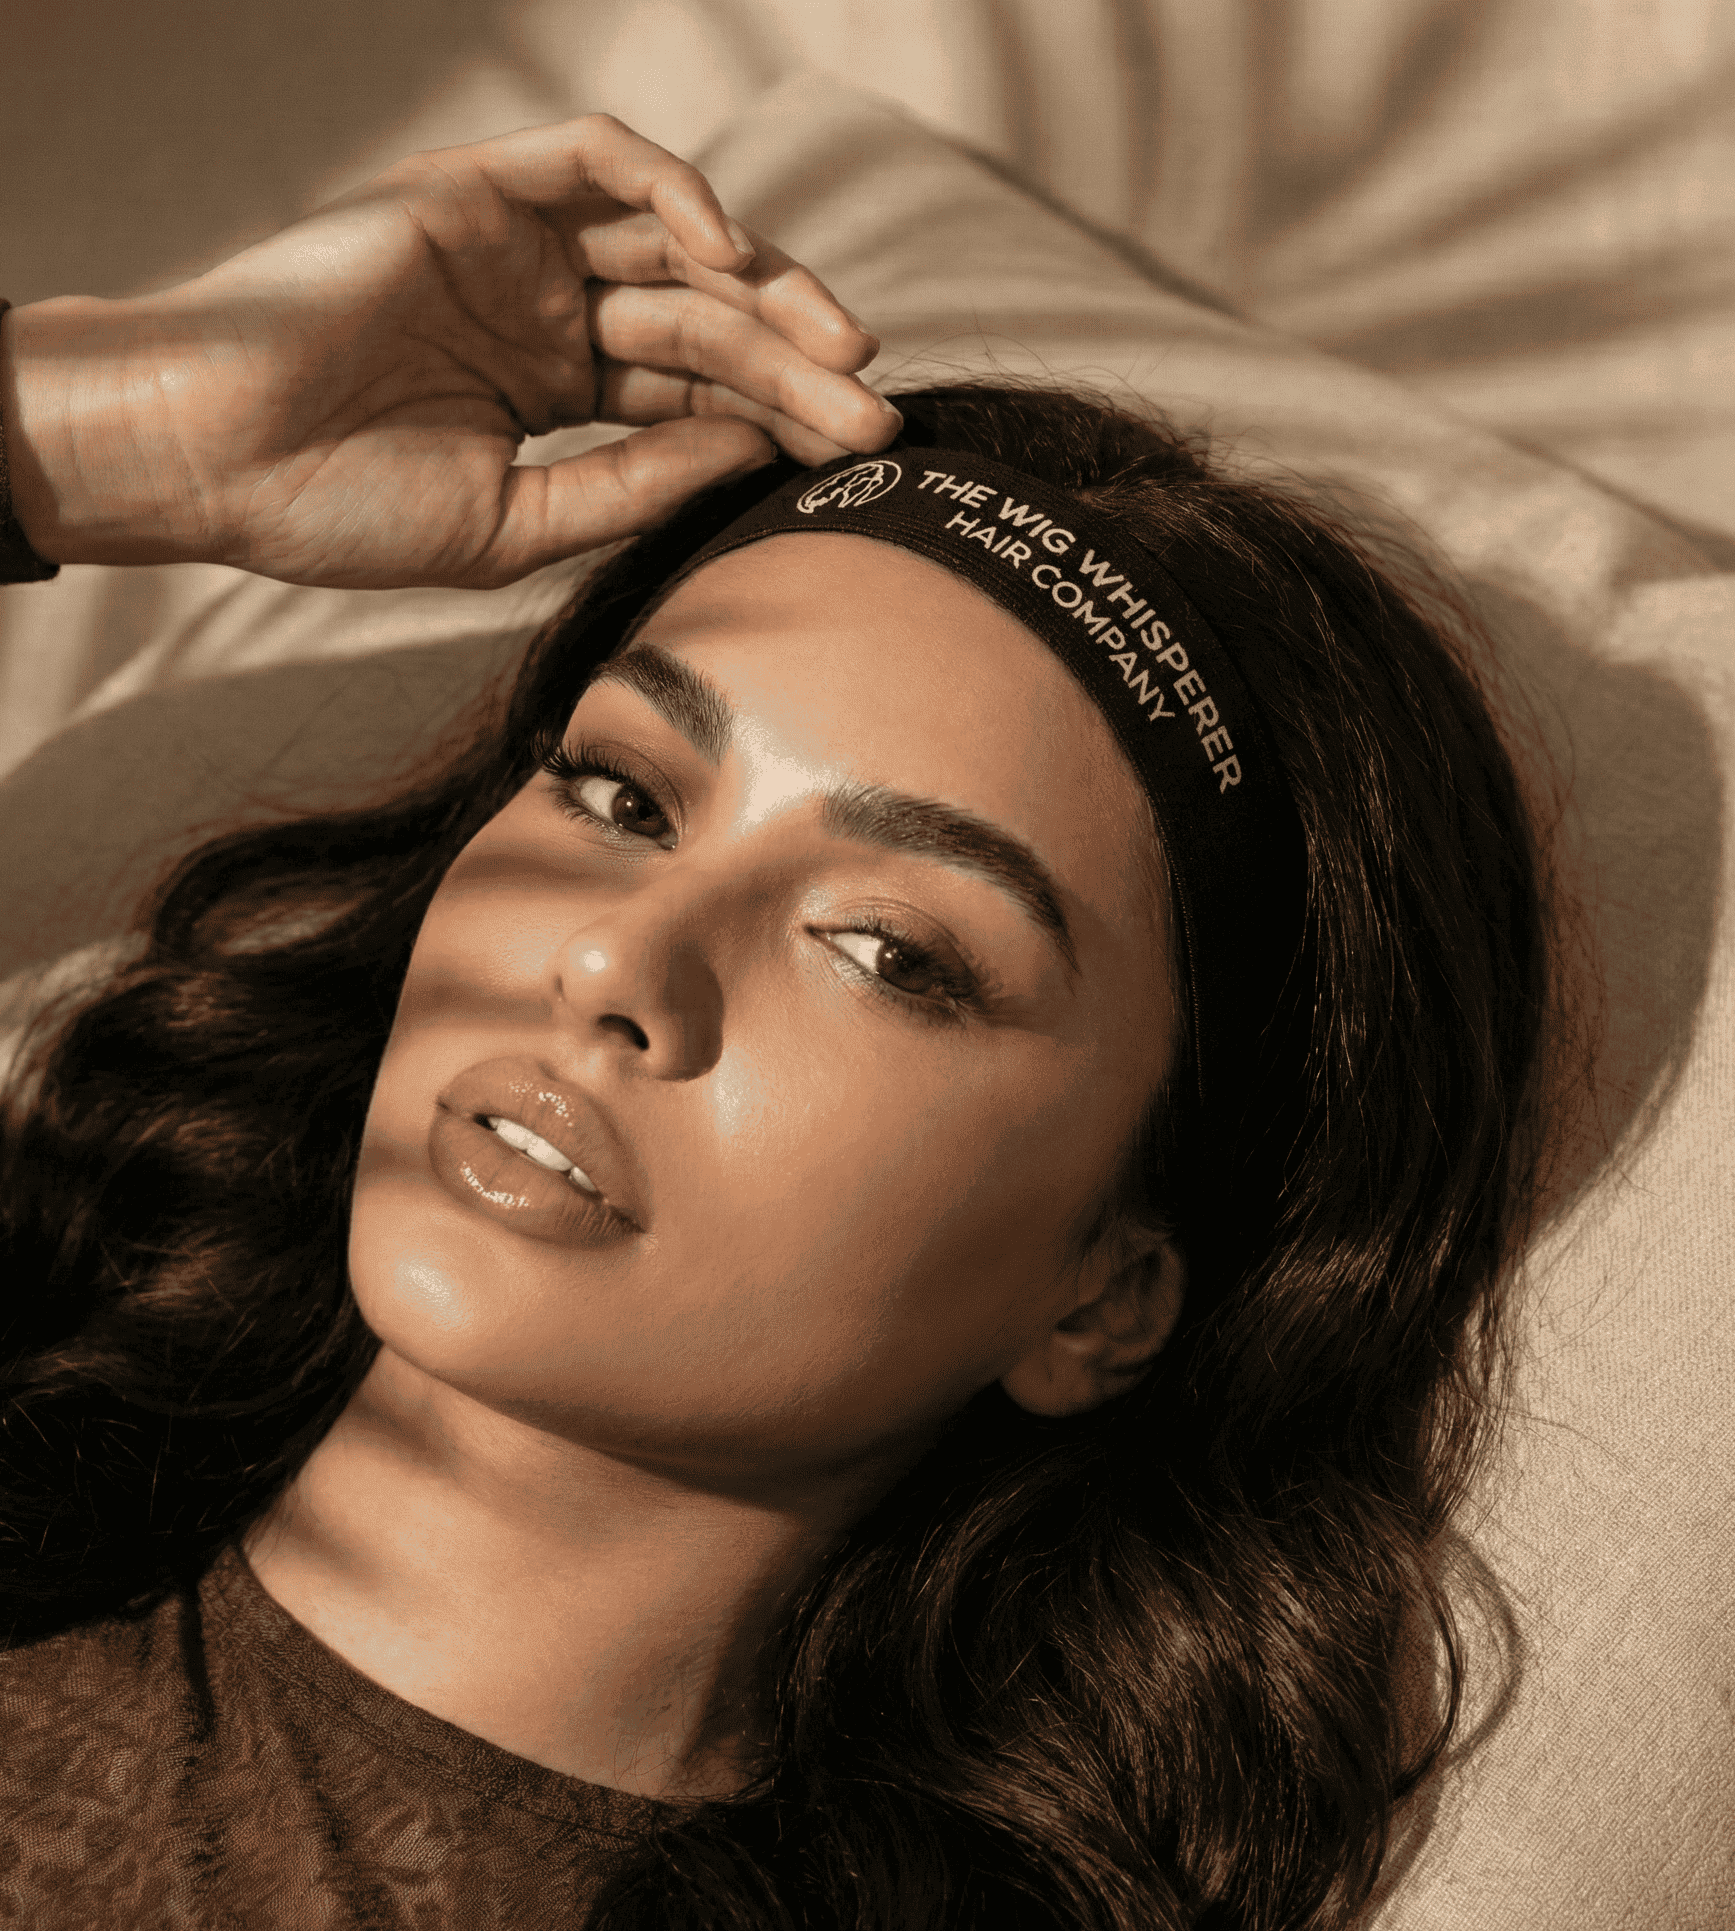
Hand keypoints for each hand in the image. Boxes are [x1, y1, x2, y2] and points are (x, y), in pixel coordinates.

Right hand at [1, 116, 897, 589]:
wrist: (214, 460)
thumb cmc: (338, 509)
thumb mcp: (519, 525)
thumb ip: (633, 483)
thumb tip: (751, 453)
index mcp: (557, 395)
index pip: (697, 396)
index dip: (780, 420)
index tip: (858, 461)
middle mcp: (549, 316)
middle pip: (707, 327)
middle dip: (800, 368)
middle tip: (878, 413)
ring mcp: (517, 252)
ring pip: (676, 247)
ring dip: (766, 287)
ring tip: (840, 349)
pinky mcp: (477, 191)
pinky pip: (597, 162)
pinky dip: (671, 190)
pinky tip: (728, 254)